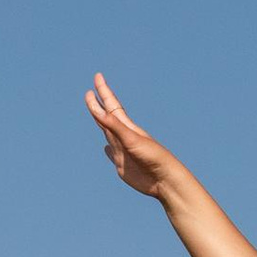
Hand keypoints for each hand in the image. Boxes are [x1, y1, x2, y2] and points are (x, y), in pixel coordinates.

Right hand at [86, 73, 185, 201]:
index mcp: (126, 127)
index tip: (98, 76)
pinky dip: (107, 150)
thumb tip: (97, 111)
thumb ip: (114, 125)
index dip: (103, 91)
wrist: (164, 180)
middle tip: (91, 91)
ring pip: (108, 133)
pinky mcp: (122, 165)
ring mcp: (123, 150)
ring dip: (101, 123)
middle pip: (108, 116)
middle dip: (99, 104)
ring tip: (96, 115)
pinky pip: (112, 154)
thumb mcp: (131, 139)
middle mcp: (123, 136)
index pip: (111, 105)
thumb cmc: (152, 156)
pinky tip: (106, 148)